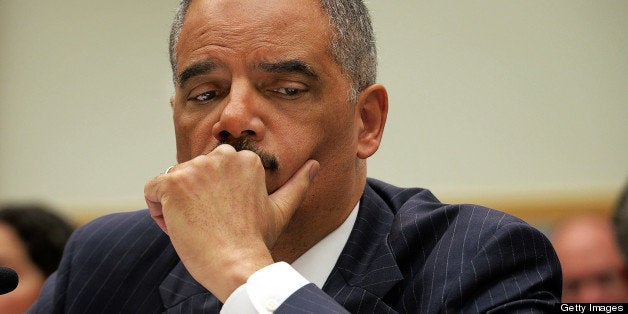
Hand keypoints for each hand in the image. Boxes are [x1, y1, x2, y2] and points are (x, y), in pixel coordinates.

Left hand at [144, 144, 318, 301]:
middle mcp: (220, 157)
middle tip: (211, 224)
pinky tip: (178, 226)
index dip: (213, 197)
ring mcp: (195, 169)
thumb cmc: (256, 241)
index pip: (212, 171)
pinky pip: (151, 190)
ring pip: (171, 183)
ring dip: (176, 206)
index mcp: (244, 159)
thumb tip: (315, 165)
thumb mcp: (281, 209)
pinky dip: (157, 210)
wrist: (237, 265)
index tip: (224, 217)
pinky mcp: (173, 183)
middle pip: (191, 174)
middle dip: (194, 197)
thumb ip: (298, 183)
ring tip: (197, 228)